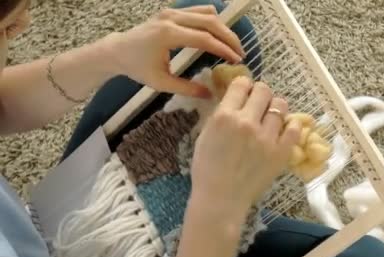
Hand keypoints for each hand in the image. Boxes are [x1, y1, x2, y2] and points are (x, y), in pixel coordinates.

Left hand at [102, 5, 244, 97]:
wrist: (118, 50)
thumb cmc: (138, 68)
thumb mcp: (162, 83)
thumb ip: (187, 88)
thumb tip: (210, 94)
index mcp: (168, 35)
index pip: (204, 38)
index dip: (224, 49)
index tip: (237, 60)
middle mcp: (171, 18)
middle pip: (210, 22)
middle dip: (229, 37)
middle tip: (240, 53)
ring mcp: (172, 11)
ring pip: (207, 13)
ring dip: (223, 28)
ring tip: (232, 46)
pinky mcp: (173, 11)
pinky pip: (199, 11)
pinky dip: (213, 20)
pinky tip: (219, 34)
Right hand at [189, 77, 300, 224]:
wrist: (220, 199)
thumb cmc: (207, 169)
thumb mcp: (205, 134)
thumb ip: (220, 113)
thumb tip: (234, 95)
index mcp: (224, 116)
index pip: (242, 84)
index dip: (244, 86)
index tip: (245, 92)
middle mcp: (247, 122)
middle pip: (264, 90)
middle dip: (260, 94)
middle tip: (258, 105)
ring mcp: (267, 138)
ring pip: (280, 105)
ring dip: (275, 108)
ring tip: (270, 118)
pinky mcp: (281, 152)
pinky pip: (294, 128)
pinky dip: (290, 125)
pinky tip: (283, 130)